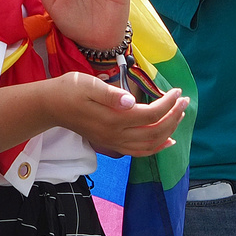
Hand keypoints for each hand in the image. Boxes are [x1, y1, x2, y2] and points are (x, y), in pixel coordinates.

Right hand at [46, 73, 188, 157]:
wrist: (51, 106)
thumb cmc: (69, 89)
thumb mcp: (88, 84)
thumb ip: (111, 94)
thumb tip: (130, 100)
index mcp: (113, 118)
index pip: (150, 114)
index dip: (168, 103)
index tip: (177, 91)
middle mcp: (116, 134)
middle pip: (155, 131)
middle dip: (174, 116)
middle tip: (184, 101)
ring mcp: (113, 142)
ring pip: (150, 144)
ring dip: (169, 131)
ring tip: (180, 116)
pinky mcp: (111, 143)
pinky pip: (139, 152)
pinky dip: (156, 148)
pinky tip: (167, 141)